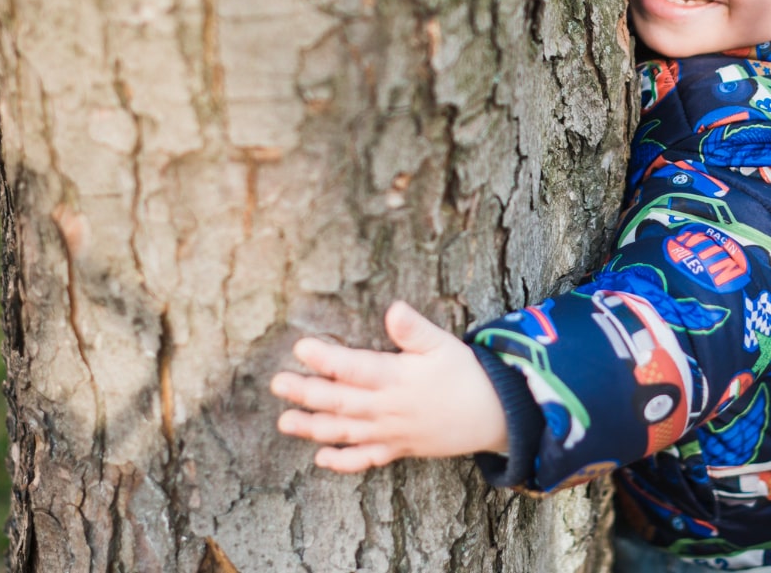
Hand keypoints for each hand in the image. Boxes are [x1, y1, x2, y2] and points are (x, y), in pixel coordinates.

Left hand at [269, 300, 509, 471]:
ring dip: (313, 428)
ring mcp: (390, 432)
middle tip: (277, 384)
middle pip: (339, 401)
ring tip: (284, 422)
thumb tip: (393, 309)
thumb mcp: (443, 344)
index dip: (325, 358)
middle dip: (305, 393)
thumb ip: (414, 329)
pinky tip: (321, 459)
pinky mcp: (398, 448)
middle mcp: (388, 408)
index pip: (354, 368)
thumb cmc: (465, 374)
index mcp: (397, 378)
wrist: (493, 416)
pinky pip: (366, 459)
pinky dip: (343, 462)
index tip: (300, 348)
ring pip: (345, 431)